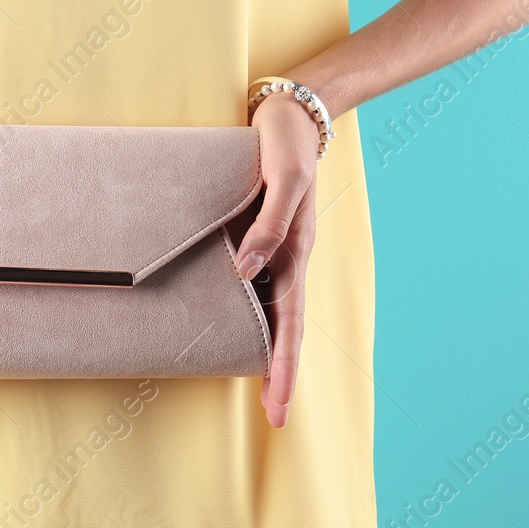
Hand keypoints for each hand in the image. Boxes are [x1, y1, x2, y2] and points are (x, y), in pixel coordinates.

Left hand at [236, 90, 322, 427]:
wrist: (286, 110)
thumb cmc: (284, 142)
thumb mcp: (282, 179)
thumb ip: (269, 224)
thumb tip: (245, 269)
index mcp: (296, 252)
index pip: (291, 324)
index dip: (284, 367)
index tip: (279, 407)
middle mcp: (285, 258)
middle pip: (282, 327)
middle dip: (278, 372)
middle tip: (273, 416)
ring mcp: (272, 249)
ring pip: (268, 309)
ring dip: (263, 346)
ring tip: (258, 385)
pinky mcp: (255, 234)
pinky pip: (251, 282)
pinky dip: (246, 310)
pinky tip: (232, 324)